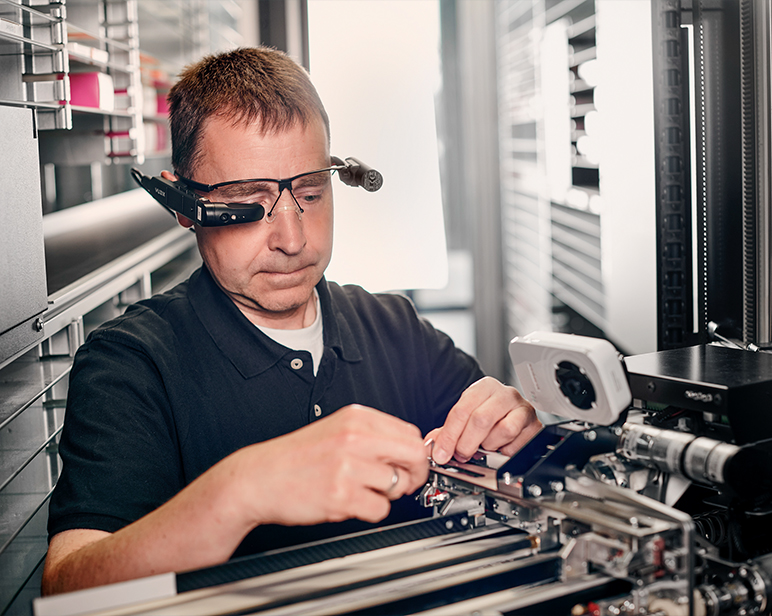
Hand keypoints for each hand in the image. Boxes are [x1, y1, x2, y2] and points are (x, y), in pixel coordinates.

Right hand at [236, 405, 430, 526]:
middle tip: (401, 483)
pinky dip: (370, 512)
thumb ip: (371, 435)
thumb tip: (407, 450)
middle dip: (413, 474)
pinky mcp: (341, 494)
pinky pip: (380, 509)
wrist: (258, 477)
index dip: (414, 454)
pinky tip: (350, 503)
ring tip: (363, 491)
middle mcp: (355, 437)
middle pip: (414, 456)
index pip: (410, 433)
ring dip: (387, 495)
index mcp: (356, 418)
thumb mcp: (336, 430)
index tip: (408, 465)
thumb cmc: (296, 457)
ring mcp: (349, 466)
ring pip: (399, 485)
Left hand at [427, 377, 541, 463]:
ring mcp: (523, 409)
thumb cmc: (489, 415)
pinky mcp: (535, 426)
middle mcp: (506, 394)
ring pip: (503, 431)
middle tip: (461, 455)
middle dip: (466, 443)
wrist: (514, 414)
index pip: (462, 410)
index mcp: (484, 387)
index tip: (441, 454)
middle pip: (481, 419)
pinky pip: (518, 444)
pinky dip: (506, 452)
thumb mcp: (466, 418)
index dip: (449, 435)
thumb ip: (447, 432)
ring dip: (489, 445)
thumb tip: (431, 447)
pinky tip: (501, 447)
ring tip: (485, 446)